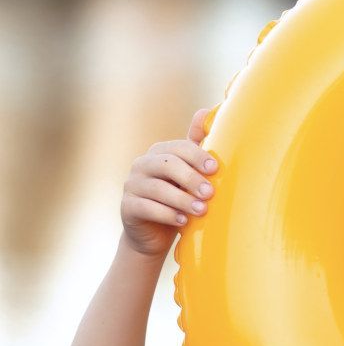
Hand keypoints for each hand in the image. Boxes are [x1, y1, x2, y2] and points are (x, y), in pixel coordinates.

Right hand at [120, 107, 217, 257]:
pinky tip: (182, 221)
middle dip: (191, 178)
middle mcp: (142, 165)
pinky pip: (146, 208)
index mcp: (160, 153)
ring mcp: (132, 185)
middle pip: (166, 165)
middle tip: (210, 193)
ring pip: (157, 188)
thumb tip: (206, 111)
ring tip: (201, 210)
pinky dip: (166, 214)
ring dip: (182, 199)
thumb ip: (196, 146)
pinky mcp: (127, 207)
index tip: (215, 169)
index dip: (196, 156)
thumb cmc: (178, 198)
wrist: (154, 233)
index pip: (178, 148)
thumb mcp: (188, 173)